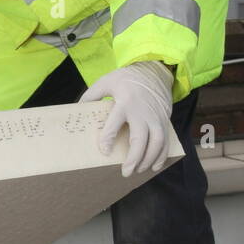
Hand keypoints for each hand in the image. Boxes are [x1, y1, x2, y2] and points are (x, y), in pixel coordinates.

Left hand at [79, 62, 173, 176]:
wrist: (154, 71)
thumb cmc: (126, 79)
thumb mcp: (106, 82)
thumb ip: (91, 96)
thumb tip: (77, 110)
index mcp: (125, 101)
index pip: (115, 122)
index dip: (108, 137)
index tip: (104, 151)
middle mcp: (142, 111)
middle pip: (140, 137)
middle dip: (134, 157)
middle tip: (126, 172)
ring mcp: (156, 116)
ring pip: (157, 141)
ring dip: (149, 159)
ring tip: (139, 171)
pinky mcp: (164, 120)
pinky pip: (166, 140)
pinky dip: (162, 155)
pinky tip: (155, 166)